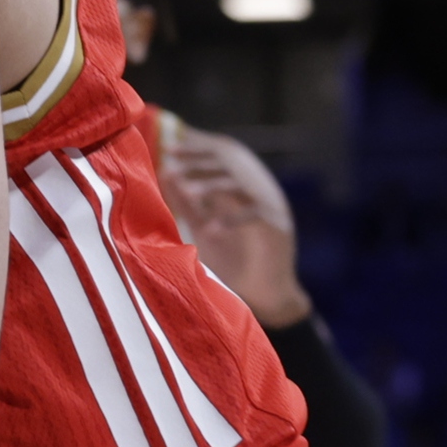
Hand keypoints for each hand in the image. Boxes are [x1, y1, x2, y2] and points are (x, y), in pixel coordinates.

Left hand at [156, 116, 309, 326]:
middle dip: (200, 160)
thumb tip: (167, 174)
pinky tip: (211, 230)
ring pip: (243, 185)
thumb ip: (190, 203)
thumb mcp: (206, 227)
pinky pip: (256, 215)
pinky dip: (232, 220)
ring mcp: (273, 207)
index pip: (222, 155)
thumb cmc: (235, 262)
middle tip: (173, 164)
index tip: (169, 148)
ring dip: (213, 185)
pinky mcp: (279, 228)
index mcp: (243, 186)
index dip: (197, 148)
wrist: (267, 298)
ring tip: (188, 192)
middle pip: (232, 162)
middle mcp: (260, 190)